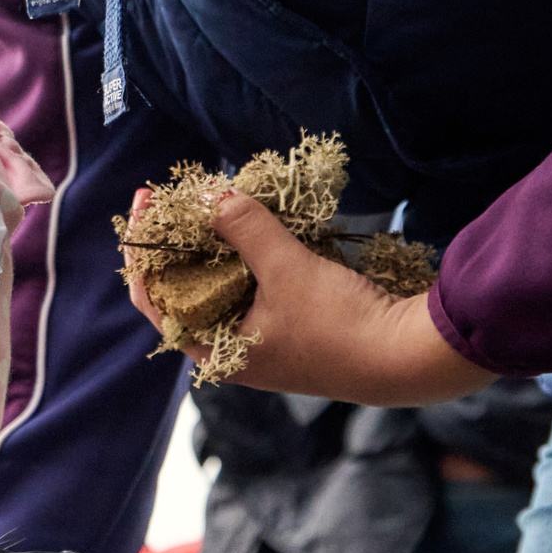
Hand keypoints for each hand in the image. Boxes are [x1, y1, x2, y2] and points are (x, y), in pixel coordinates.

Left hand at [127, 190, 494, 405]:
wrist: (408, 359)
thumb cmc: (340, 325)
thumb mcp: (286, 268)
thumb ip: (244, 228)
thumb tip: (209, 194)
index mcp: (211, 351)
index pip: (151, 296)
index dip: (143, 247)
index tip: (146, 202)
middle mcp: (228, 350)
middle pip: (182, 286)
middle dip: (178, 238)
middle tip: (179, 193)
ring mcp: (259, 340)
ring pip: (219, 283)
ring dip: (215, 243)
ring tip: (211, 200)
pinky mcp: (289, 326)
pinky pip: (252, 284)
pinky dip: (247, 254)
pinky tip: (253, 224)